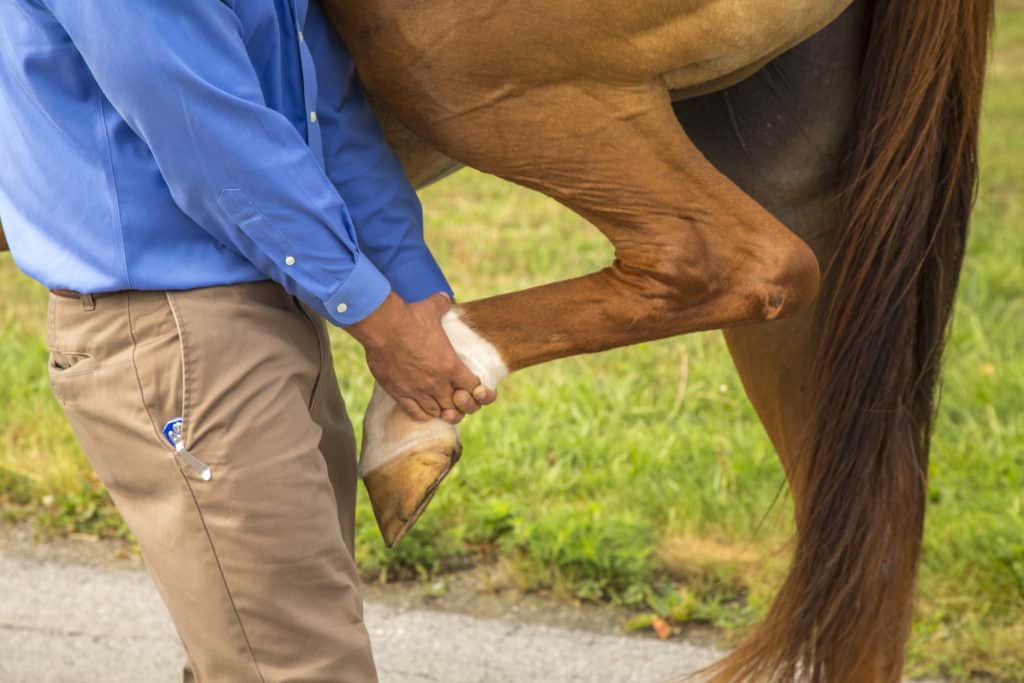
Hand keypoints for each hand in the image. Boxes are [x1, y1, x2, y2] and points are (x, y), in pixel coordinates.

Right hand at [347, 292, 495, 422]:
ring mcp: (418, 390)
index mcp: (451, 365)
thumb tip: (445, 298)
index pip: (473, 387)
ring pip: (437, 411)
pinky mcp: (399, 394)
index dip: (474, 388)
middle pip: (456, 404)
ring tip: (440, 403)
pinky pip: (416, 413)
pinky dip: (423, 413)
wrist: (382, 326)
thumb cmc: (409, 317)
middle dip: (458, 402)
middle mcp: (437, 382)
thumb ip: (442, 305)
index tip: (470, 384)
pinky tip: (423, 408)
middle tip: (455, 395)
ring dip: (441, 409)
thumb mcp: (432, 308)